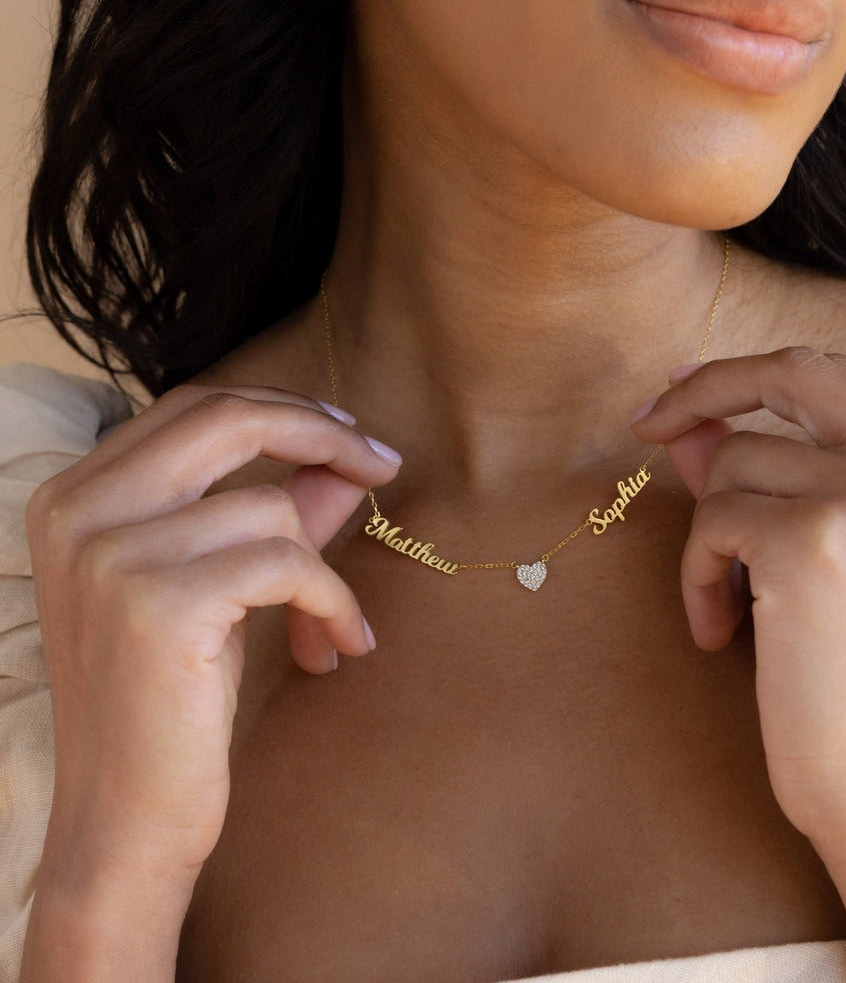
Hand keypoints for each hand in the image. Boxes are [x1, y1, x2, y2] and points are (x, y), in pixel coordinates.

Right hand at [25, 385, 399, 895]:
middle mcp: (79, 512)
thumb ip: (275, 513)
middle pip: (226, 419)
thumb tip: (343, 462)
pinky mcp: (158, 604)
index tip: (346, 437)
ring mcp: (111, 554)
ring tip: (331, 626)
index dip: (282, 412)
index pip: (195, 409)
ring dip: (325, 571)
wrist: (122, 821)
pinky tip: (336, 647)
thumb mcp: (221, 589)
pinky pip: (289, 563)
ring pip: (272, 508)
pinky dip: (331, 601)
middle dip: (321, 433)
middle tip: (383, 464)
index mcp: (77, 497)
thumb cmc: (171, 703)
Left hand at [632, 348, 845, 843]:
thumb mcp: (832, 552)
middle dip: (703, 391)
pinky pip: (710, 523)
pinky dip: (699, 575)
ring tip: (737, 604)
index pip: (831, 373)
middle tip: (647, 426)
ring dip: (714, 535)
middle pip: (788, 375)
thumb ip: (771, 472)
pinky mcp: (812, 542)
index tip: (684, 389)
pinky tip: (724, 630)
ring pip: (733, 462)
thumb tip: (692, 421)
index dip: (747, 374)